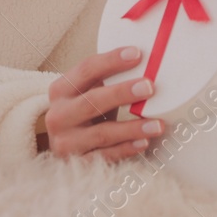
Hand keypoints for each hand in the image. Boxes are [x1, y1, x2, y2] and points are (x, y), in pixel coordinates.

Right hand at [40, 46, 163, 160]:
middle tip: (149, 87)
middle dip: (122, 93)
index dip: (112, 61)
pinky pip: (106, 156)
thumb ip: (106, 79)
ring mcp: (66, 141)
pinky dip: (126, 149)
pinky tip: (143, 142)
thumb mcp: (85, 91)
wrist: (60, 144)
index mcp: (61, 90)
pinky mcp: (77, 162)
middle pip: (93, 101)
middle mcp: (59, 115)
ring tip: (157, 124)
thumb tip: (145, 65)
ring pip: (102, 134)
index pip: (87, 69)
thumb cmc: (81, 112)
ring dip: (132, 128)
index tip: (137, 54)